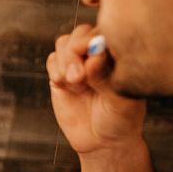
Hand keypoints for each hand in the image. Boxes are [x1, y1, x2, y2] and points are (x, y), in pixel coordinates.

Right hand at [46, 24, 146, 154]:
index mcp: (119, 54)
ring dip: (65, 63)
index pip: (104, 31)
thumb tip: (94, 55)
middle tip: (78, 78)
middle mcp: (98, 54)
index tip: (93, 60)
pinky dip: (55, 71)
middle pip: (80, 33)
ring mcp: (78, 63)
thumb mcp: (120, 100)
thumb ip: (107, 76)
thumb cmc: (120, 119)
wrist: (101, 141)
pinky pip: (52, 59)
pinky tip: (66, 87)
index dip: (94, 41)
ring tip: (75, 85)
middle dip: (75, 53)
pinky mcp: (60, 75)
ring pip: (64, 43)